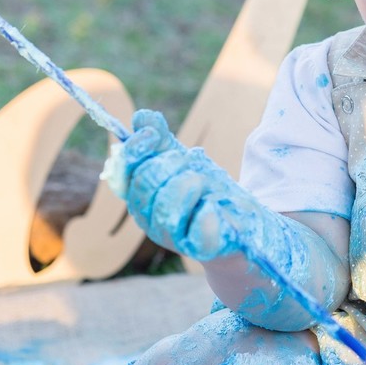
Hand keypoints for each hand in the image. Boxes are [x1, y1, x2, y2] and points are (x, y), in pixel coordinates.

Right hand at [106, 109, 259, 261]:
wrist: (240, 222)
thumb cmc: (207, 191)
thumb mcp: (185, 161)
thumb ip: (162, 141)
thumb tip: (141, 117)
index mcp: (141, 197)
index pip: (124, 173)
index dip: (136, 149)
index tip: (152, 134)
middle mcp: (150, 220)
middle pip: (146, 183)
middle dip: (171, 162)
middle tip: (192, 163)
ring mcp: (174, 238)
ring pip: (166, 206)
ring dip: (190, 183)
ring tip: (205, 182)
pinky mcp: (201, 247)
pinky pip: (198, 229)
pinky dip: (207, 211)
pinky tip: (213, 205)